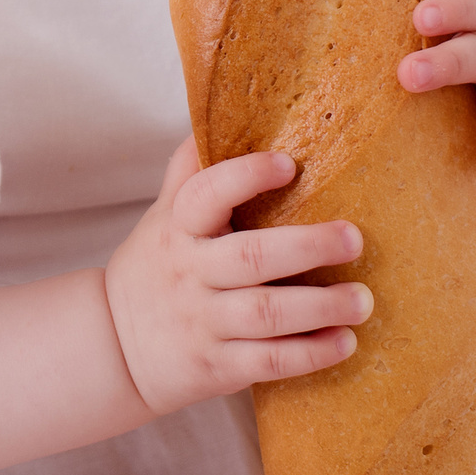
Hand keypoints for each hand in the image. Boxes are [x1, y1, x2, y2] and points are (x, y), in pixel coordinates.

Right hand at [102, 137, 369, 416]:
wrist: (112, 347)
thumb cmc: (156, 266)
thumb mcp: (163, 215)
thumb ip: (191, 170)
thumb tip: (218, 108)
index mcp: (178, 228)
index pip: (205, 194)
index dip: (246, 176)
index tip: (289, 164)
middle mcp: (189, 272)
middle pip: (250, 257)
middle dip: (307, 247)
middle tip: (354, 239)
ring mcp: (203, 322)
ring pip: (266, 314)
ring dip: (320, 307)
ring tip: (362, 300)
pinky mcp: (217, 366)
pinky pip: (268, 362)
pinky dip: (310, 354)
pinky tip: (344, 343)